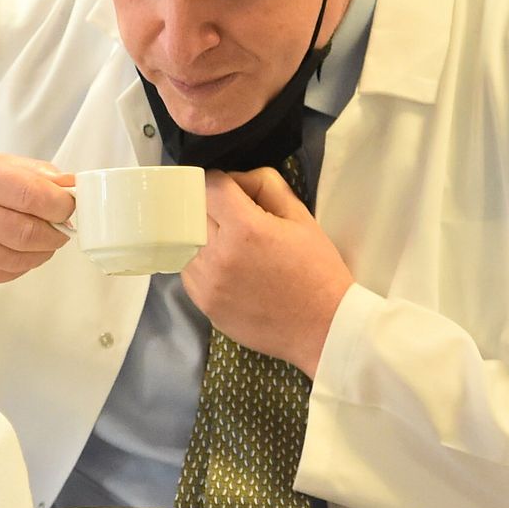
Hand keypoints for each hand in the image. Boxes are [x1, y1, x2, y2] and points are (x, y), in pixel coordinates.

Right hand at [0, 146, 75, 285]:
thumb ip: (26, 171)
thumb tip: (69, 185)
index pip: (30, 194)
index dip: (61, 204)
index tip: (70, 204)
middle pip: (27, 232)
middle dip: (56, 231)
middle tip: (63, 225)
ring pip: (17, 260)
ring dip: (42, 252)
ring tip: (44, 238)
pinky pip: (0, 275)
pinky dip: (20, 265)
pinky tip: (19, 251)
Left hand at [181, 168, 354, 374]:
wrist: (323, 327)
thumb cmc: (317, 271)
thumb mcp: (301, 217)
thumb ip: (266, 186)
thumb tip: (237, 179)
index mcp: (246, 229)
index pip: (210, 186)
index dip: (222, 181)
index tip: (233, 190)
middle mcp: (218, 255)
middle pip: (193, 211)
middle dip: (211, 206)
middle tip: (233, 216)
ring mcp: (207, 283)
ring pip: (185, 241)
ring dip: (202, 235)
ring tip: (230, 244)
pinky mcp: (204, 305)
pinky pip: (188, 271)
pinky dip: (201, 262)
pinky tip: (227, 267)